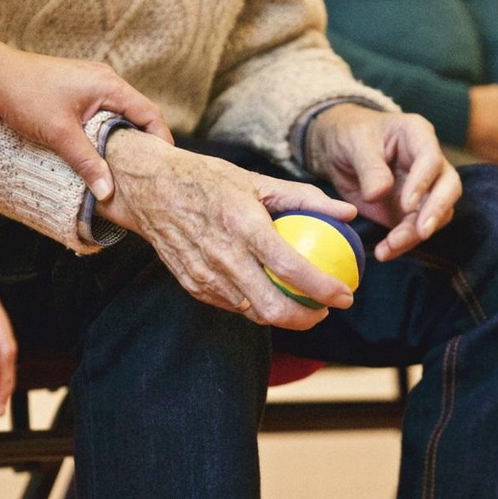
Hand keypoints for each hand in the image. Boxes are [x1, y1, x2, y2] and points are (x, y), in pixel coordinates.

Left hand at [0, 50, 173, 200]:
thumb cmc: (26, 96)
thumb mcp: (60, 135)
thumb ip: (87, 163)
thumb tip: (108, 192)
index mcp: (109, 85)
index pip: (150, 114)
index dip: (161, 141)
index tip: (163, 166)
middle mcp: (106, 80)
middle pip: (139, 114)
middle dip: (144, 143)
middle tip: (147, 172)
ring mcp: (92, 83)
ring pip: (120, 114)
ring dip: (124, 138)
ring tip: (125, 167)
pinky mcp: (79, 89)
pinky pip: (104, 112)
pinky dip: (107, 131)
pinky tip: (100, 151)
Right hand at [96, 129, 358, 329]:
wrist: (150, 188)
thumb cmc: (207, 179)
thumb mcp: (256, 180)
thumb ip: (305, 197)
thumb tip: (348, 212)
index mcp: (243, 225)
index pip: (291, 268)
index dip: (323, 288)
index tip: (345, 295)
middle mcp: (223, 255)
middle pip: (272, 308)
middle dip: (307, 318)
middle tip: (325, 310)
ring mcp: (204, 275)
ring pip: (252, 312)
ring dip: (282, 315)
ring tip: (301, 304)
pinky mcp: (192, 284)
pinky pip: (231, 305)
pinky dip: (253, 305)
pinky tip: (267, 294)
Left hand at [307, 104, 462, 261]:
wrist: (337, 149)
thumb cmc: (349, 135)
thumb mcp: (354, 143)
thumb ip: (369, 167)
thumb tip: (379, 194)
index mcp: (417, 135)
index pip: (431, 159)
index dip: (423, 182)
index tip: (406, 204)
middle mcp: (428, 162)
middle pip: (448, 187)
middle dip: (436, 211)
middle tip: (421, 232)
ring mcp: (424, 187)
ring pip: (436, 213)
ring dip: (416, 233)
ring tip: (390, 246)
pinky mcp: (411, 210)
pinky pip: (415, 229)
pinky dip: (403, 243)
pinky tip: (385, 252)